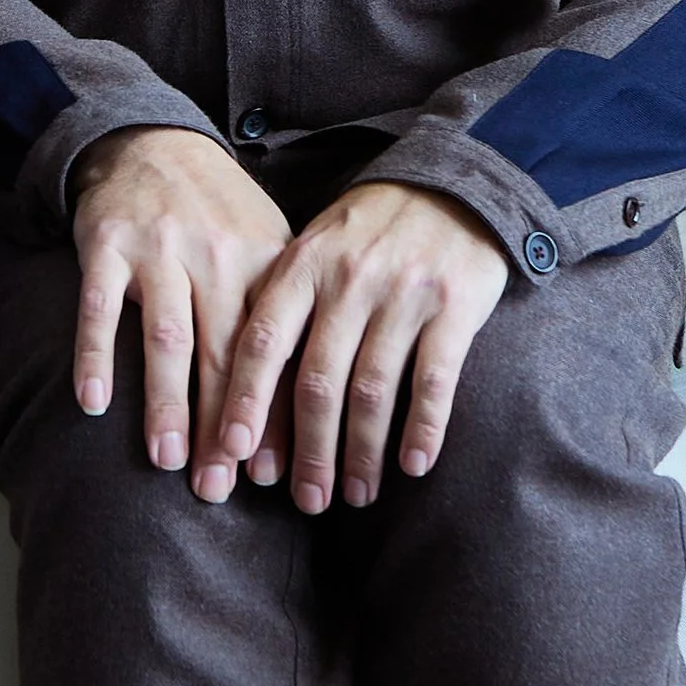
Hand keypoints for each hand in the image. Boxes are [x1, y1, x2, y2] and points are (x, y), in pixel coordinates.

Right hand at [68, 125, 293, 502]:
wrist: (152, 140)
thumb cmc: (218, 212)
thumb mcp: (264, 247)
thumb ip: (283, 317)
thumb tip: (308, 411)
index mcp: (263, 263)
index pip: (273, 354)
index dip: (273, 417)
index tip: (271, 476)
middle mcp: (215, 255)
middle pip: (222, 356)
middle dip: (222, 427)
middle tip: (218, 488)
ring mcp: (158, 249)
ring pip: (167, 338)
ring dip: (167, 403)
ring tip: (168, 460)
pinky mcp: (106, 244)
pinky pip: (98, 308)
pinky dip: (96, 357)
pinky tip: (93, 405)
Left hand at [218, 180, 509, 512]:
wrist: (451, 185)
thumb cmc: (368, 230)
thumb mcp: (314, 247)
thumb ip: (282, 303)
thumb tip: (240, 385)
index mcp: (302, 264)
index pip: (261, 341)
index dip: (244, 400)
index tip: (231, 452)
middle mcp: (347, 279)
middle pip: (317, 380)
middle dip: (308, 449)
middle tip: (304, 500)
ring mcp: (401, 294)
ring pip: (372, 390)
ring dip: (360, 451)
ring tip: (353, 494)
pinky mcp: (453, 308)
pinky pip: (434, 380)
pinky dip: (423, 428)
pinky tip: (413, 466)